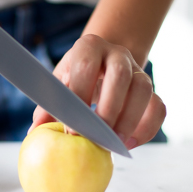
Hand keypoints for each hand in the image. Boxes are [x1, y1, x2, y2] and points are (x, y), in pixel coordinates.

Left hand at [30, 35, 165, 148]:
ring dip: (130, 120)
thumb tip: (35, 132)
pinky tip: (129, 144)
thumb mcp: (59, 83)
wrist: (102, 62)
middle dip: (109, 109)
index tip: (71, 128)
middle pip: (120, 75)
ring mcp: (138, 70)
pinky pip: (158, 107)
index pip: (86, 67)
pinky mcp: (152, 89)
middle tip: (97, 137)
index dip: (79, 97)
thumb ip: (48, 105)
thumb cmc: (75, 77)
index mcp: (89, 47)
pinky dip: (147, 128)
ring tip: (115, 143)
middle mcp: (117, 54)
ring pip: (144, 89)